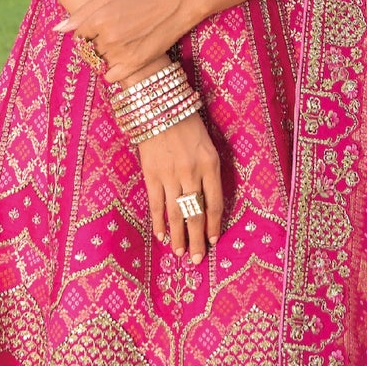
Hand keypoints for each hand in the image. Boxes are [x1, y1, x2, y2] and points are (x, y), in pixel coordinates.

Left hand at [54, 0, 194, 81]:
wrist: (174, 5)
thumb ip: (81, 13)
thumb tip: (58, 30)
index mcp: (98, 19)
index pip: (79, 37)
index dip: (89, 33)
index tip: (102, 28)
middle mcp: (107, 37)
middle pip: (90, 50)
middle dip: (99, 45)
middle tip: (117, 34)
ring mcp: (120, 52)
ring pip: (101, 62)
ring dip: (108, 56)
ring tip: (126, 43)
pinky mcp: (134, 64)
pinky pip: (111, 77)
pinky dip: (115, 71)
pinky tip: (126, 58)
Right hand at [136, 110, 225, 262]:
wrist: (159, 105)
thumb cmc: (187, 124)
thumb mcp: (207, 145)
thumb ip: (208, 172)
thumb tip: (206, 202)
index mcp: (210, 164)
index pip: (215, 203)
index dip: (213, 225)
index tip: (212, 241)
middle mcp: (192, 173)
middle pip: (196, 213)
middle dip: (196, 239)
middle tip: (197, 260)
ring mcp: (170, 175)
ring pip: (176, 213)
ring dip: (178, 236)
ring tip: (179, 254)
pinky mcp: (151, 174)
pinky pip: (156, 203)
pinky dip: (159, 221)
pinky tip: (161, 235)